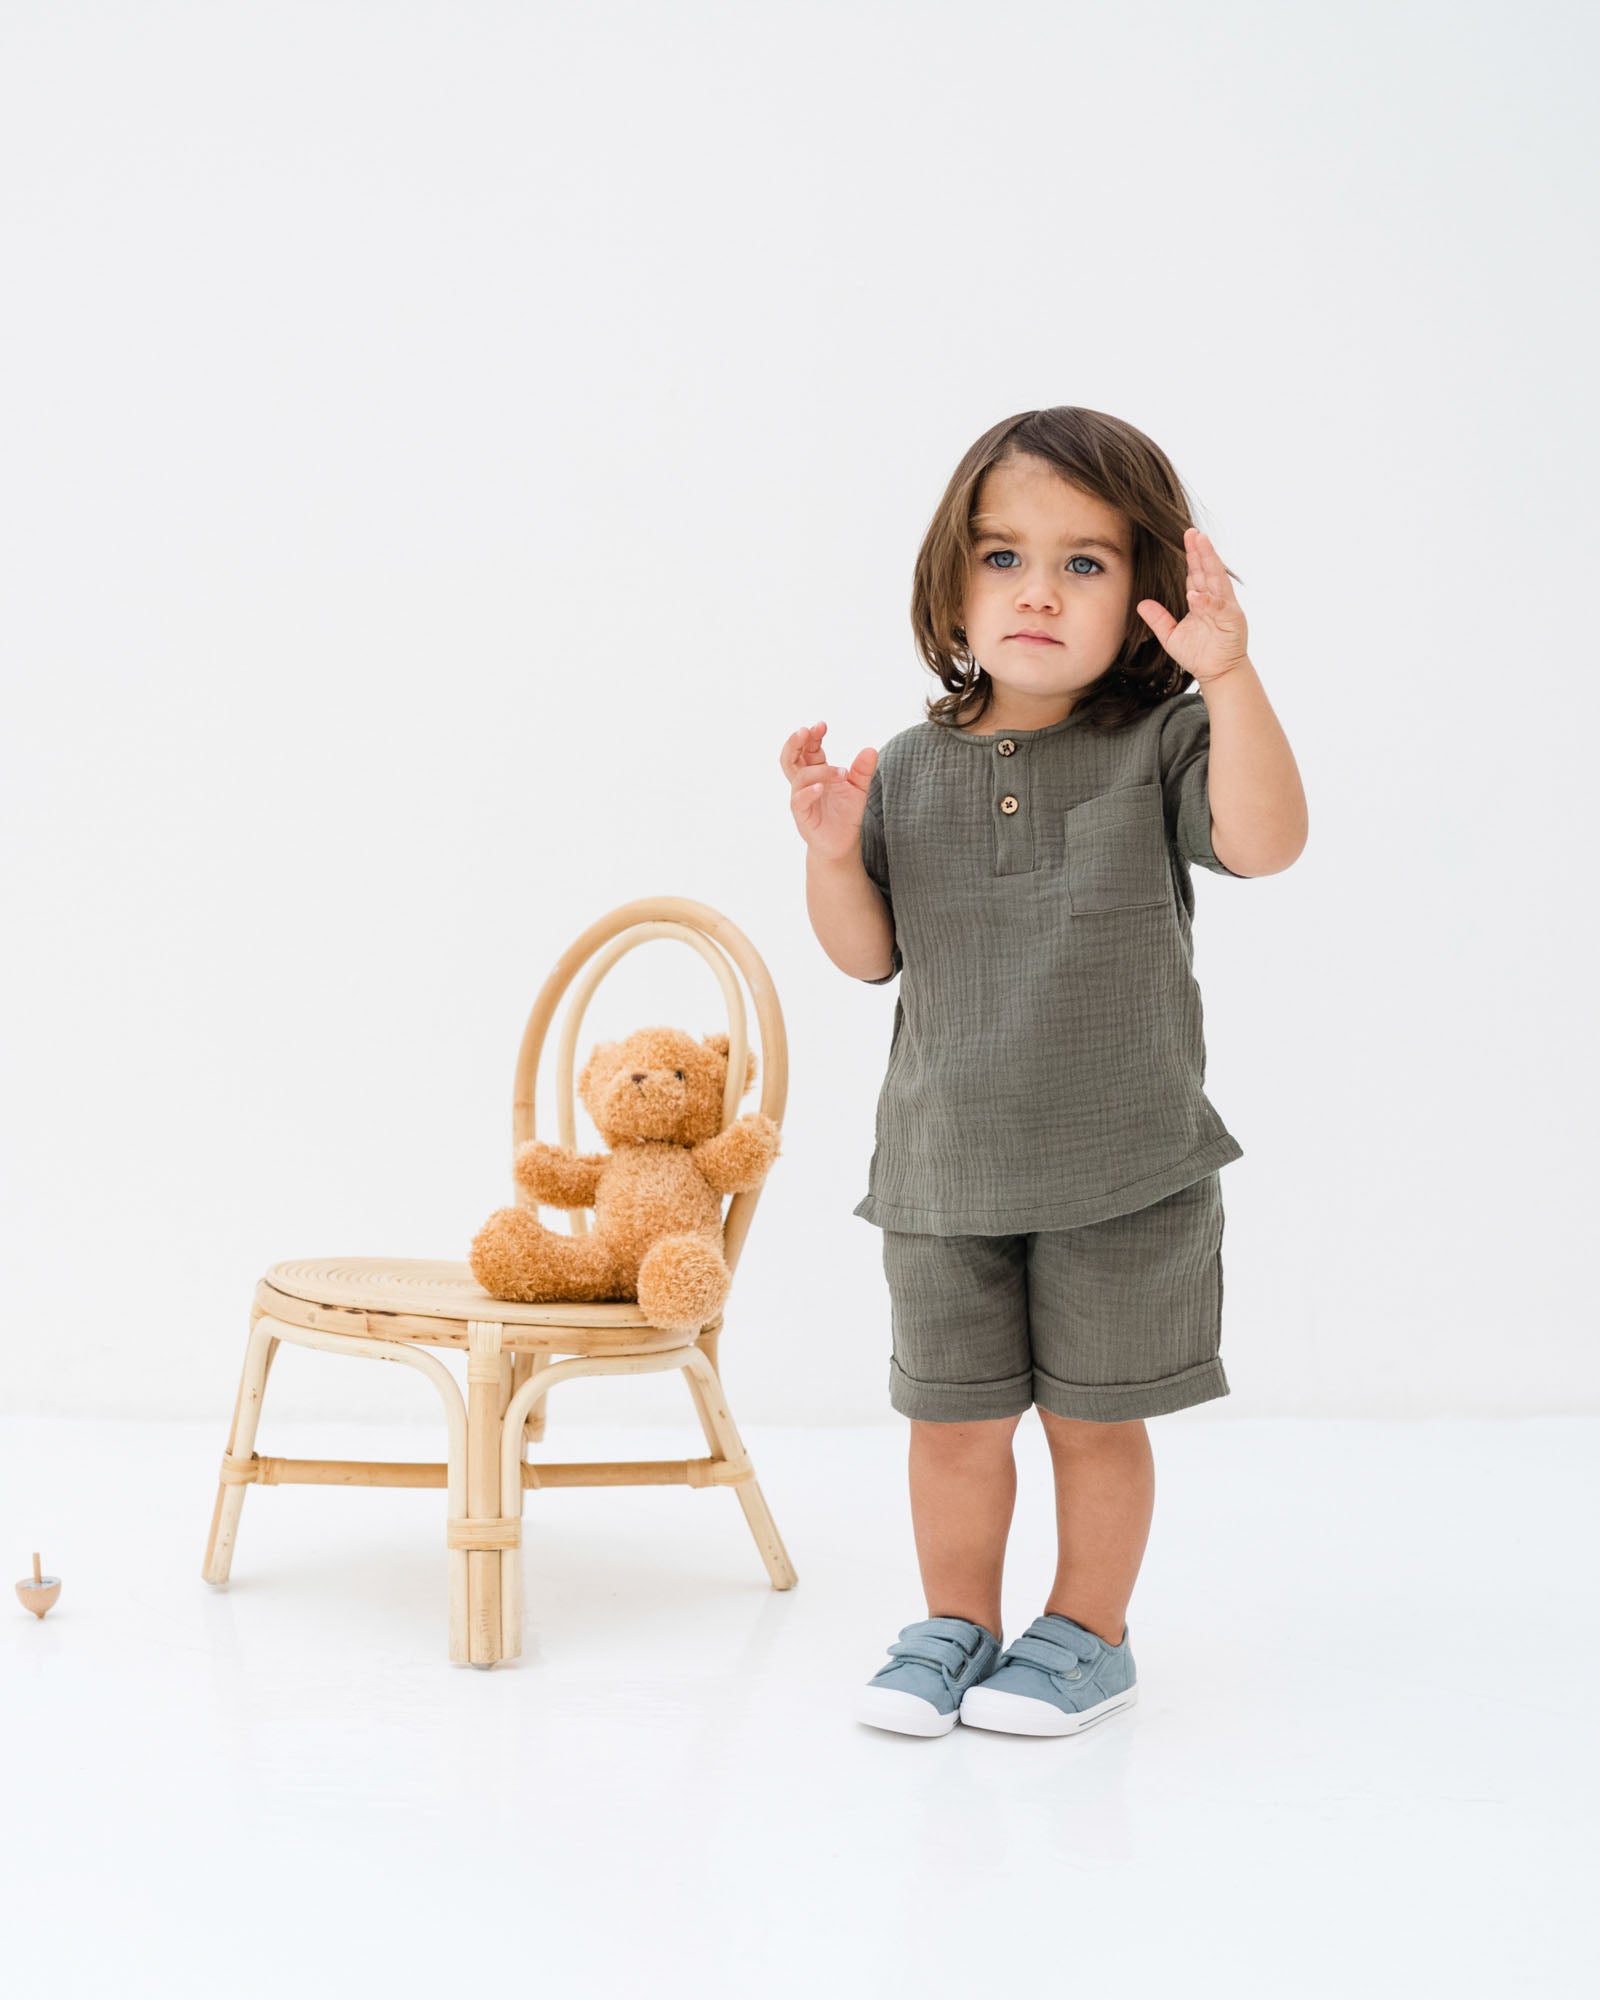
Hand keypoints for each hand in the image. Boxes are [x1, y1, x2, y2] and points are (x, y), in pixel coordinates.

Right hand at [779, 721, 878, 862]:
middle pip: (790, 758)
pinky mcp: (802, 816)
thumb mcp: (859, 789)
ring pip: (798, 777)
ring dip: (818, 770)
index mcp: (816, 771)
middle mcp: (805, 783)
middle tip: (805, 731)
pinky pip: (799, 801)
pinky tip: (821, 787)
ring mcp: (801, 798)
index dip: (812, 736)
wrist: (843, 843)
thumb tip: (870, 750)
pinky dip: (808, 792)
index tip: (822, 726)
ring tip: (841, 772)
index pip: (808, 749)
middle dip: (795, 743)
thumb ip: (863, 770)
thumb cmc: (845, 813)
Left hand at [1135, 528, 1249, 685]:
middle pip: (1207, 569)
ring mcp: (1225, 608)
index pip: (1195, 573)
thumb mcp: (1171, 636)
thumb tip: (1142, 604)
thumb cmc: (1198, 654)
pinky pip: (1219, 607)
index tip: (1184, 538)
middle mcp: (1215, 599)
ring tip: (1201, 543)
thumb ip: (1158, 619)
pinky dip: (1207, 600)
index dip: (1190, 556)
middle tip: (1192, 532)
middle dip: (1200, 550)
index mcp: (1202, 599)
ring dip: (1209, 561)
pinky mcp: (1232, 620)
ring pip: (1216, 580)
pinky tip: (1196, 593)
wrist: (1217, 673)